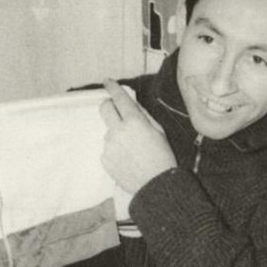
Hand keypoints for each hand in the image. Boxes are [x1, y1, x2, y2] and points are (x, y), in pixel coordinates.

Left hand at [100, 79, 175, 195]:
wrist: (155, 185)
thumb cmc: (162, 157)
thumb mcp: (159, 131)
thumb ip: (143, 115)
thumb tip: (131, 105)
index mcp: (134, 121)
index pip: (119, 97)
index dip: (112, 87)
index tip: (107, 82)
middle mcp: (118, 130)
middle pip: (104, 108)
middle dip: (108, 105)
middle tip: (116, 111)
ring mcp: (109, 145)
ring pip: (108, 130)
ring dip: (116, 133)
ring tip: (132, 149)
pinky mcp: (105, 159)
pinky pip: (108, 148)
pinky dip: (115, 150)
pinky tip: (128, 159)